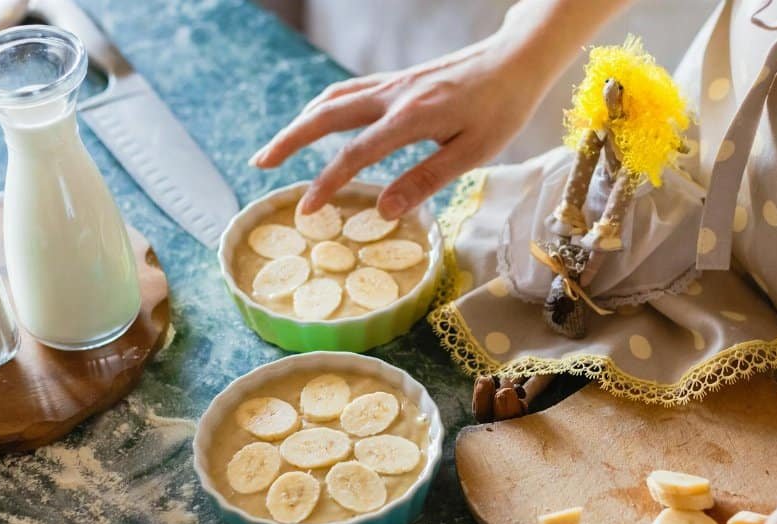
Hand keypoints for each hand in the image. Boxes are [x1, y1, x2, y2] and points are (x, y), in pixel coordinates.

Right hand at [250, 35, 547, 218]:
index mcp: (410, 117)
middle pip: (325, 116)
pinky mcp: (398, 80)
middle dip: (289, 141)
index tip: (306, 210)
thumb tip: (381, 209)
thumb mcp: (473, 152)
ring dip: (301, 122)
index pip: (354, 154)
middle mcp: (393, 96)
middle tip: (260, 165)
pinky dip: (324, 108)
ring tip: (278, 147)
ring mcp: (393, 84)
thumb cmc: (501, 108)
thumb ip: (425, 180)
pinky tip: (320, 122)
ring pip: (332, 99)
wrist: (516, 59)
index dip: (326, 184)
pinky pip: (349, 92)